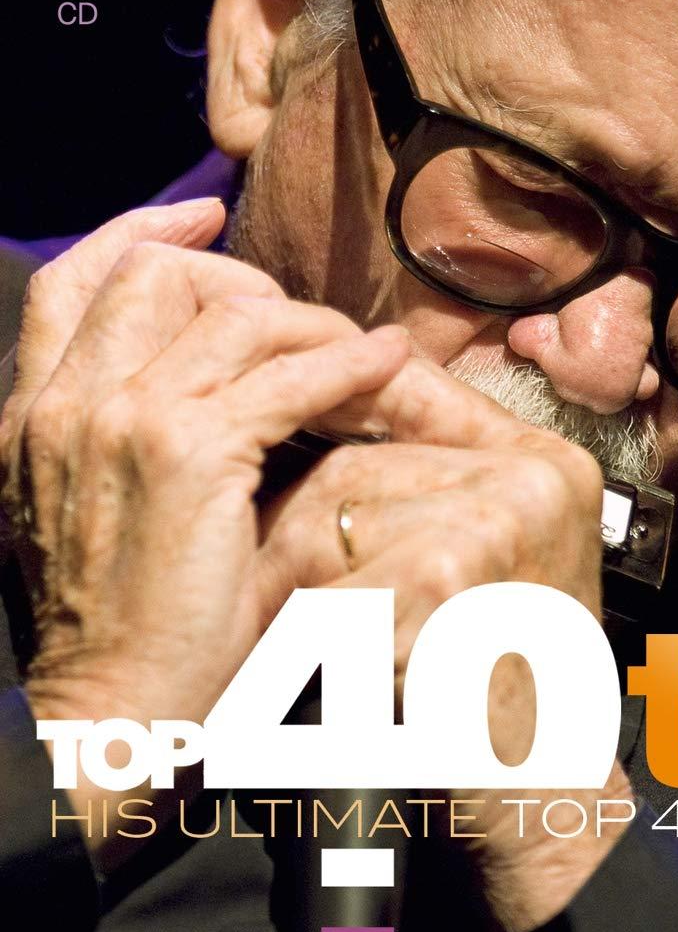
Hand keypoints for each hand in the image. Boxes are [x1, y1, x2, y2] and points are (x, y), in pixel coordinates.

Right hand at [0, 200, 409, 859]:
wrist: (107, 714)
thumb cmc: (112, 629)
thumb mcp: (79, 516)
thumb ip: (110, 438)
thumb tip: (189, 387)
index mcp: (31, 414)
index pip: (74, 281)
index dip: (140, 231)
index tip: (202, 217)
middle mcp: (67, 403)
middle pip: (159, 277)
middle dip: (238, 279)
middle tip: (298, 313)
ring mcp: (123, 422)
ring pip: (235, 318)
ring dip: (308, 323)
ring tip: (359, 349)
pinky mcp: (191, 455)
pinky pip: (289, 378)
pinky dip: (348, 362)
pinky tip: (388, 361)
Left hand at [255, 357, 632, 931]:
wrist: (541, 787)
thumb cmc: (505, 680)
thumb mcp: (496, 561)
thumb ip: (440, 485)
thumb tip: (333, 412)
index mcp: (546, 463)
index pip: (417, 390)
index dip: (342, 404)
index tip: (285, 423)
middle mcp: (532, 475)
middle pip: (354, 464)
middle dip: (298, 530)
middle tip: (284, 596)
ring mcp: (498, 516)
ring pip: (329, 517)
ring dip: (297, 585)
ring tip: (312, 643)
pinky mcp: (449, 572)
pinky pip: (330, 583)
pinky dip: (318, 637)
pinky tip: (342, 675)